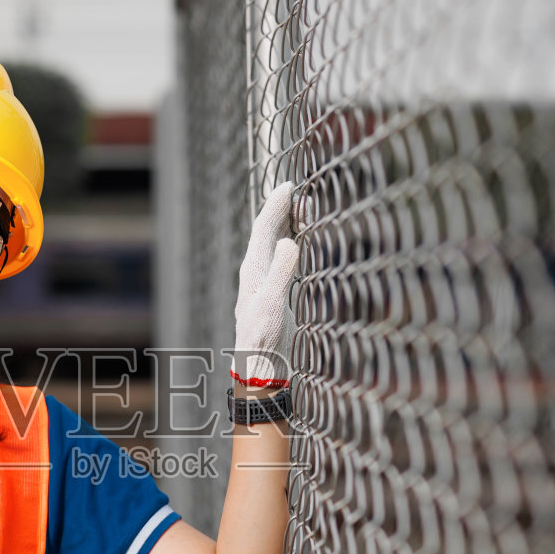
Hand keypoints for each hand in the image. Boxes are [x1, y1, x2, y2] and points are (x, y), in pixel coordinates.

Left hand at [233, 182, 299, 384]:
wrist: (260, 368)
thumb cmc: (263, 339)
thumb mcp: (273, 304)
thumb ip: (281, 271)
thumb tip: (290, 240)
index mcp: (252, 269)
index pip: (264, 228)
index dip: (276, 205)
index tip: (288, 185)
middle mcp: (255, 271)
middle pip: (268, 231)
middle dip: (283, 210)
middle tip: (302, 195)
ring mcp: (263, 281)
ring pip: (273, 243)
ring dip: (287, 225)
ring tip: (302, 210)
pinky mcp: (273, 292)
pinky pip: (280, 258)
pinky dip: (291, 243)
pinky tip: (298, 243)